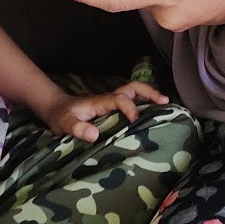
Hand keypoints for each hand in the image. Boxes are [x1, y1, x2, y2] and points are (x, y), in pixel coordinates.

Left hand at [35, 80, 167, 142]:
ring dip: (150, 97)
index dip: (129, 108)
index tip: (135, 121)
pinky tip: (153, 116)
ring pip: (135, 93)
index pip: (119, 99)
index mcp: (100, 102)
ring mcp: (112, 102)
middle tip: (165, 102)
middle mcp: (109, 99)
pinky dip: (145, 105)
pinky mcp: (113, 108)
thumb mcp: (65, 124)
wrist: (57, 109)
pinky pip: (132, 102)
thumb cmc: (62, 117)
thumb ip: (77, 128)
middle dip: (150, 92)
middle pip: (133, 88)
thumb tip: (95, 135)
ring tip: (167, 108)